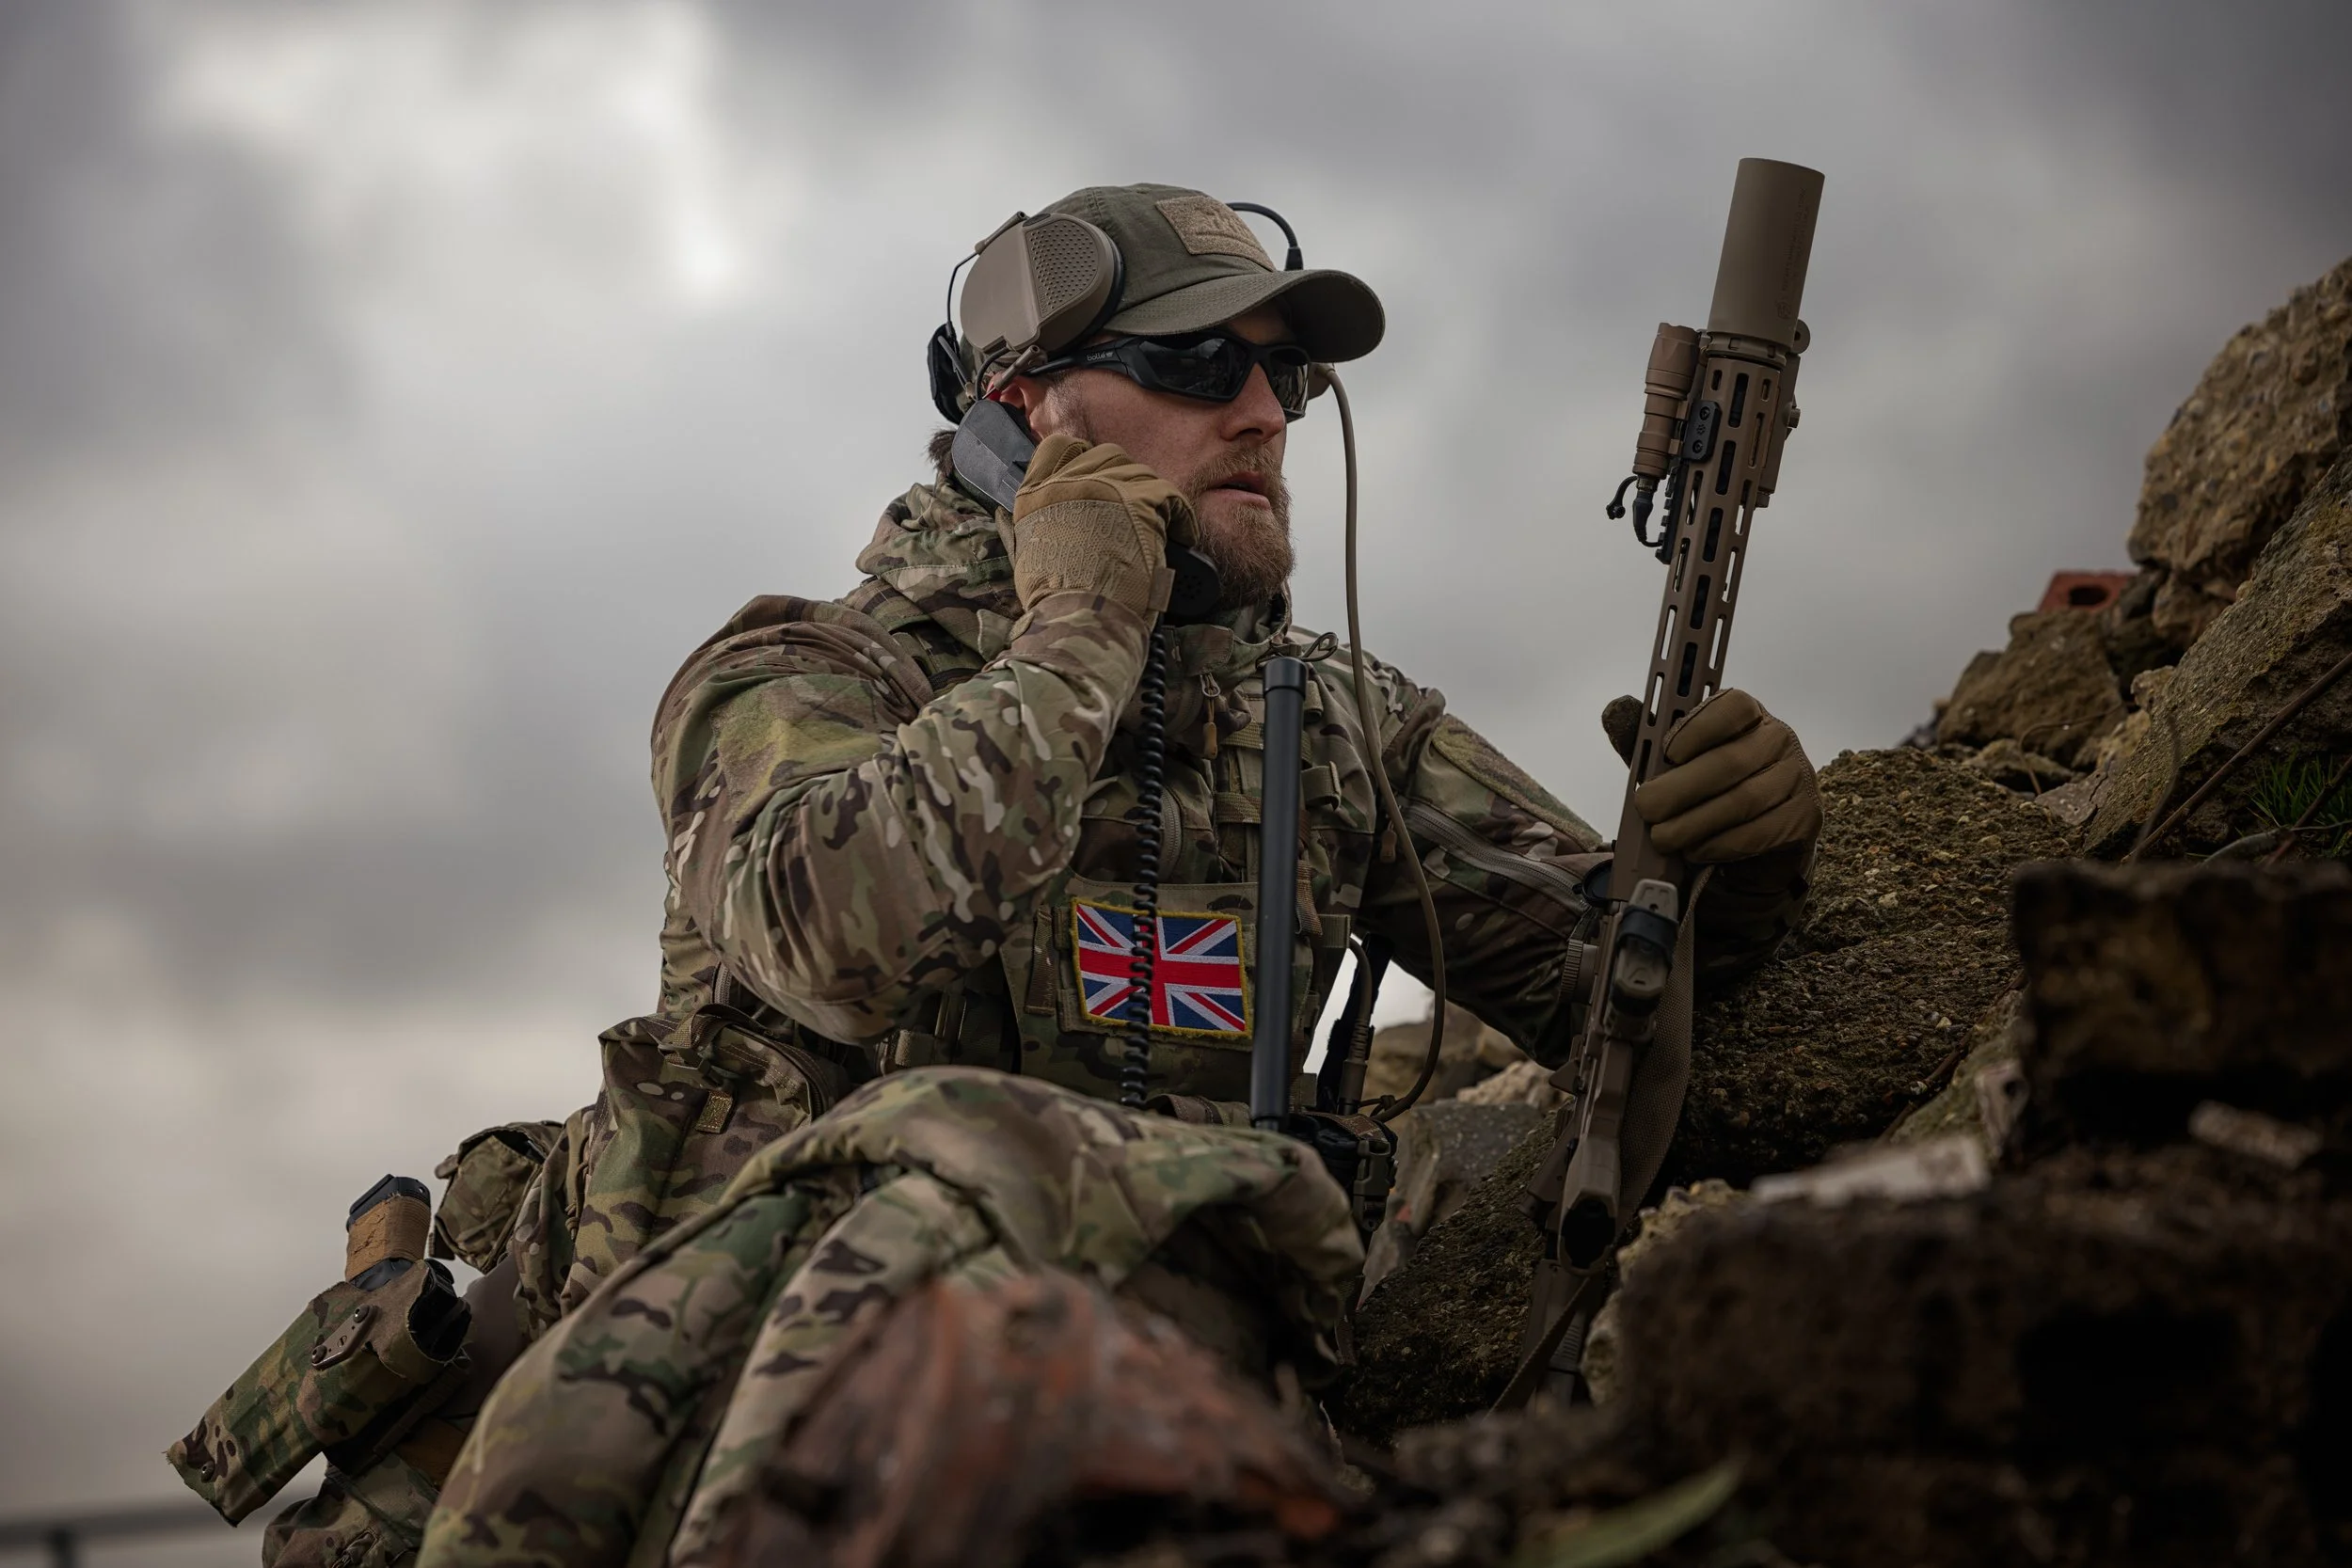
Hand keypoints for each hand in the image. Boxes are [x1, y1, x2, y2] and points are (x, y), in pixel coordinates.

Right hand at [1003, 433, 1199, 615]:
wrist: (1078, 618)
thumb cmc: (1054, 601)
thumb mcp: (1028, 555)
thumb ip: (1038, 525)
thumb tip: (1048, 518)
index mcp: (1037, 494)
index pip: (1058, 448)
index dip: (1080, 457)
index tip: (1094, 475)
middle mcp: (1069, 482)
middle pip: (1105, 455)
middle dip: (1120, 477)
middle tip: (1131, 505)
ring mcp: (1106, 488)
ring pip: (1138, 471)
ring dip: (1149, 493)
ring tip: (1158, 520)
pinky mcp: (1140, 503)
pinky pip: (1169, 494)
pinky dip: (1180, 513)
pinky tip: (1182, 532)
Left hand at [1608, 689, 1821, 862]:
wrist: (1760, 831)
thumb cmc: (1712, 786)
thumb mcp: (1678, 761)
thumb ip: (1647, 740)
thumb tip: (1615, 710)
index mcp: (1748, 713)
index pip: (1731, 707)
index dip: (1697, 728)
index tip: (1667, 752)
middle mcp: (1778, 738)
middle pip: (1729, 762)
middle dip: (1680, 789)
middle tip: (1646, 808)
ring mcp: (1797, 778)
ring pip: (1742, 801)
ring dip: (1695, 824)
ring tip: (1663, 837)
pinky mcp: (1805, 818)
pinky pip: (1759, 833)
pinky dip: (1720, 845)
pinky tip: (1696, 850)